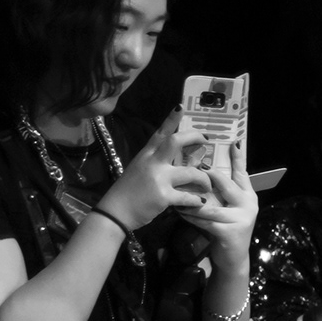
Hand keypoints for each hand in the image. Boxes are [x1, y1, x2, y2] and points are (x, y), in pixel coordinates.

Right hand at [98, 108, 213, 229]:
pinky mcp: (163, 196)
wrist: (114, 213)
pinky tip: (200, 202)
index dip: (171, 119)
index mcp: (146, 155)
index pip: (160, 133)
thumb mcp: (139, 170)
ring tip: (207, 185)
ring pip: (192, 172)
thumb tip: (178, 159)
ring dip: (204, 179)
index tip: (180, 107)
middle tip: (206, 141)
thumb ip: (156, 162)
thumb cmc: (127, 193)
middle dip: (195, 138)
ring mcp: (158, 178)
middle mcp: (152, 163)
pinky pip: (188, 196)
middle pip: (176, 142)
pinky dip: (197, 200)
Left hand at [178, 136, 257, 270]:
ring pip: (211, 205)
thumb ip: (221, 193)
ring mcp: (241, 218)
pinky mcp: (230, 232)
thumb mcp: (227, 208)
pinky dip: (190, 216)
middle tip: (193, 167)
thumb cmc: (226, 229)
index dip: (238, 158)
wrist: (233, 259)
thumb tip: (203, 172)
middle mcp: (248, 204)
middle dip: (209, 176)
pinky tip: (180, 212)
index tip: (234, 142)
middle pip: (226, 184)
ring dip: (192, 200)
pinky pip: (205, 221)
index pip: (242, 173)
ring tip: (177, 193)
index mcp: (248, 195)